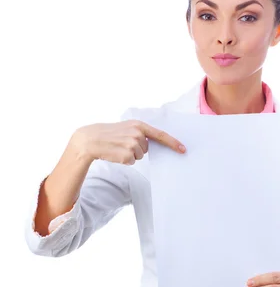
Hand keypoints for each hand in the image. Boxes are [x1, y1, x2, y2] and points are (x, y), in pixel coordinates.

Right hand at [71, 120, 185, 164]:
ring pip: (139, 156)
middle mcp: (137, 133)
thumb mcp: (126, 128)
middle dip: (137, 149)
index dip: (172, 142)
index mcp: (138, 125)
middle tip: (122, 144)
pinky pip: (132, 162)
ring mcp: (132, 144)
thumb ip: (140, 133)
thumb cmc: (109, 134)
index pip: (160, 134)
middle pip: (147, 149)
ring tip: (117, 148)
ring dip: (130, 155)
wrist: (90, 139)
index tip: (183, 149)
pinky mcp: (127, 155)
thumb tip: (151, 145)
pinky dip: (125, 160)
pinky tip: (115, 153)